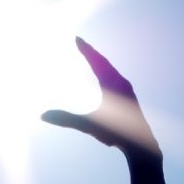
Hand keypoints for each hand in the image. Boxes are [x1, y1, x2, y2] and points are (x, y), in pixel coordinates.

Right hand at [42, 37, 159, 160]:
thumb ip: (66, 119)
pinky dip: (104, 72)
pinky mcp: (128, 98)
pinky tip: (102, 78)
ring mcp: (126, 90)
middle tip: (80, 42)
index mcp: (112, 84)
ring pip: (110, 70)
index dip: (85, 49)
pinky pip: (113, 78)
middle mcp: (121, 83)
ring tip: (89, 56)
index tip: (76, 38)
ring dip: (98, 62)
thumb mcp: (89, 126)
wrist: (141, 145)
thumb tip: (42, 116)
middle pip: (103, 62)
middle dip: (90, 52)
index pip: (96, 61)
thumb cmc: (116, 134)